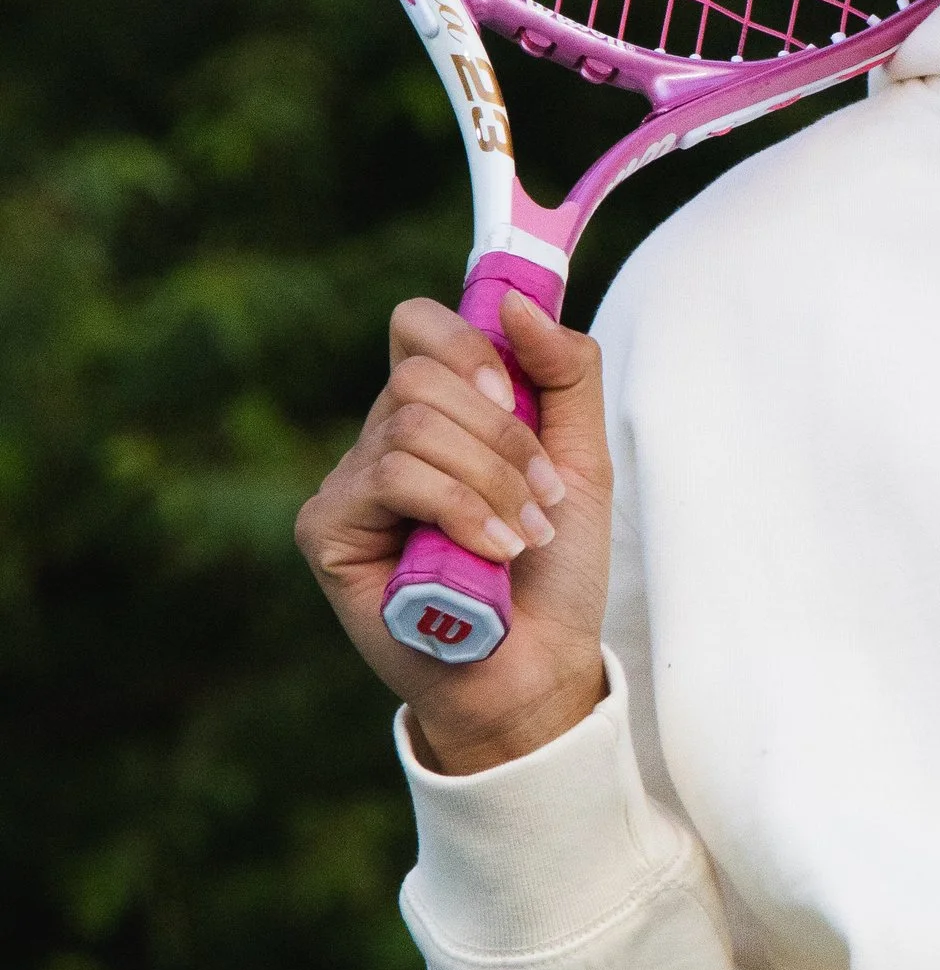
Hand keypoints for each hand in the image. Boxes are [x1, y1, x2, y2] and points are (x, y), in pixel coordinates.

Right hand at [296, 289, 610, 774]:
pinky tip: (491, 554)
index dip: (466, 339)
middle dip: (503, 432)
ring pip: (413, 424)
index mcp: (439, 413)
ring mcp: (350, 484)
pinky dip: (460, 509)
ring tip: (523, 537)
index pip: (419, 326)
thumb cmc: (554, 571)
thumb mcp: (582, 460)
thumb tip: (513, 300)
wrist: (538, 669)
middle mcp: (384, 439)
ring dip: (492, 480)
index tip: (515, 388)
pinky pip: (392, 477)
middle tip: (544, 495)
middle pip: (422, 371)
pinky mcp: (327, 529)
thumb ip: (565, 373)